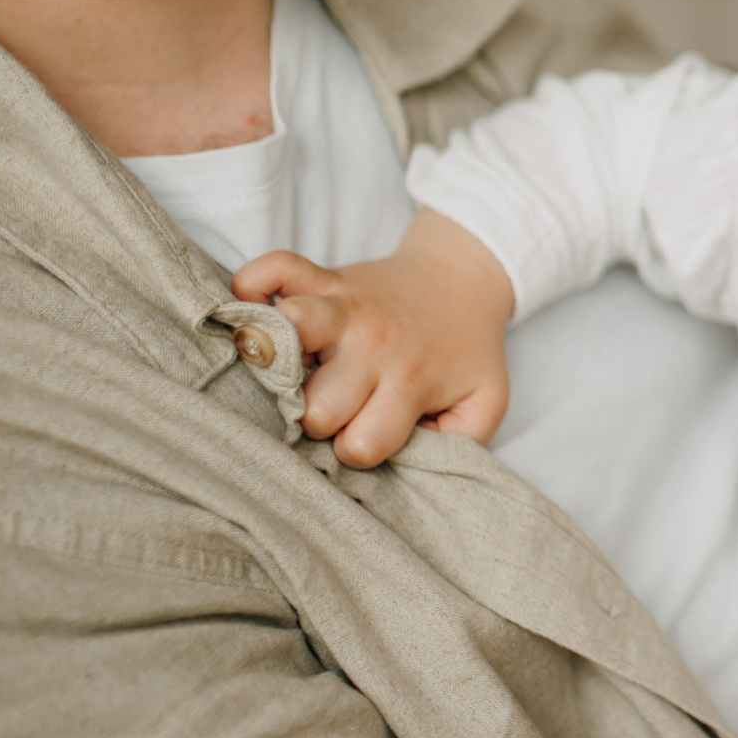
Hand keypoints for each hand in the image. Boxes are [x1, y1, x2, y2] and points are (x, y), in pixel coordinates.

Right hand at [230, 210, 517, 468]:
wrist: (464, 278)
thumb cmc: (465, 351)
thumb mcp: (483, 404)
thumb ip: (459, 445)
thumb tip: (411, 470)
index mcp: (409, 383)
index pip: (361, 445)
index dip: (356, 452)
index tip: (361, 436)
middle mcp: (373, 345)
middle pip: (316, 405)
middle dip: (316, 420)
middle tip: (331, 409)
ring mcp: (344, 306)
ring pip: (292, 327)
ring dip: (275, 352)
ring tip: (279, 367)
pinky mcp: (325, 276)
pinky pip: (277, 267)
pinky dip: (255, 283)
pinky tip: (254, 306)